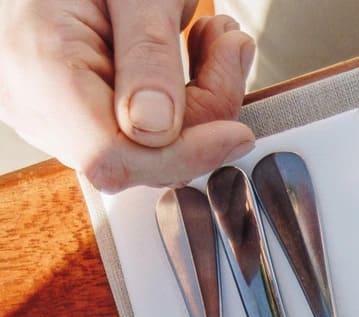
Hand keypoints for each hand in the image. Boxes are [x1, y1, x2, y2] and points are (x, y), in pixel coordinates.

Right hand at [0, 0, 253, 190]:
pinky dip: (182, 99)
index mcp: (40, 69)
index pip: (111, 155)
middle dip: (202, 111)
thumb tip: (158, 130)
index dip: (181, 154)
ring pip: (150, 148)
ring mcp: (57, 114)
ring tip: (216, 37)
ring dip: (200, 100)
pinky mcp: (79, 113)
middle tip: (229, 48)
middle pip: (140, 155)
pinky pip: (143, 132)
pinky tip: (194, 49)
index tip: (236, 133)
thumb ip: (147, 53)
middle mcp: (40, 105)